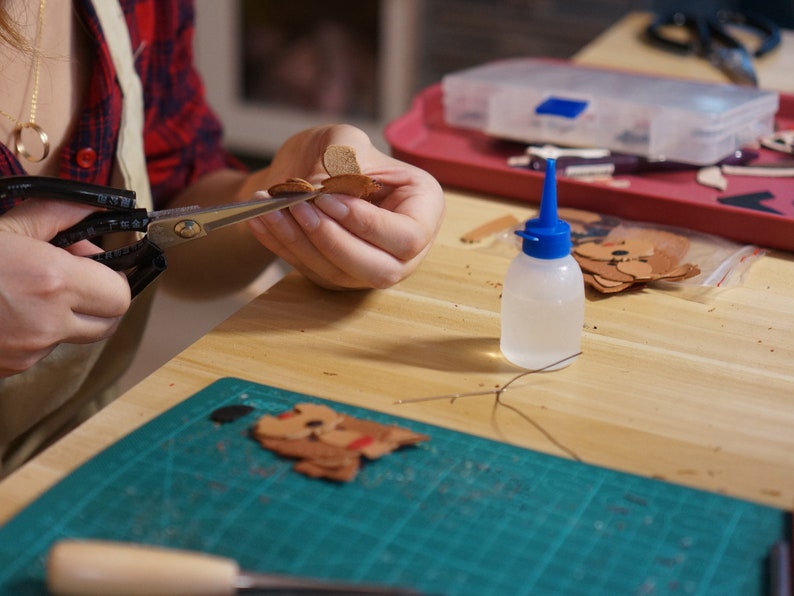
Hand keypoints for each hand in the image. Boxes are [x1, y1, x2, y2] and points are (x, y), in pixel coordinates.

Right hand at [0, 200, 130, 376]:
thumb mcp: (4, 227)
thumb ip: (56, 215)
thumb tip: (91, 209)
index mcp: (52, 283)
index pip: (120, 296)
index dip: (112, 278)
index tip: (91, 262)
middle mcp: (47, 324)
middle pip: (108, 324)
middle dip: (99, 301)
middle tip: (71, 276)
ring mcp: (28, 352)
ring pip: (74, 338)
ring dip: (66, 317)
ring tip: (27, 290)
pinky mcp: (10, 369)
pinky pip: (42, 351)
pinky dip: (36, 332)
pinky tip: (7, 309)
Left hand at [245, 125, 444, 289]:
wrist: (308, 168)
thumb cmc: (337, 151)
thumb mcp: (343, 140)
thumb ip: (341, 160)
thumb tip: (326, 192)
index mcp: (424, 209)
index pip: (407, 235)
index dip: (367, 223)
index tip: (327, 199)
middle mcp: (405, 248)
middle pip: (381, 269)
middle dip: (334, 242)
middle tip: (299, 209)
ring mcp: (372, 267)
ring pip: (342, 275)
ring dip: (302, 244)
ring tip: (271, 210)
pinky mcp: (339, 277)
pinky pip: (312, 272)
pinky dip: (284, 247)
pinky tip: (261, 221)